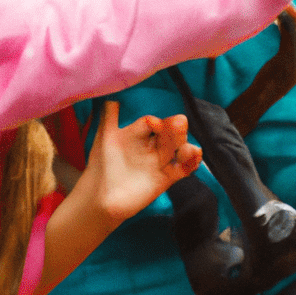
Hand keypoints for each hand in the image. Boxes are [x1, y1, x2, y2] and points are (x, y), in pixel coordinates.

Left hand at [81, 100, 202, 227]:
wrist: (100, 197)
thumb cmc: (101, 165)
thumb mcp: (104, 138)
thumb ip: (109, 118)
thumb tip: (111, 97)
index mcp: (137, 133)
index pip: (150, 123)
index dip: (153, 122)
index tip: (153, 123)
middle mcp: (151, 145)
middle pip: (168, 133)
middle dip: (175, 128)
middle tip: (180, 123)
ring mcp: (159, 161)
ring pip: (177, 149)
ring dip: (185, 145)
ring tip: (188, 148)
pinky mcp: (165, 178)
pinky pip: (183, 169)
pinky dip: (191, 162)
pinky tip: (195, 156)